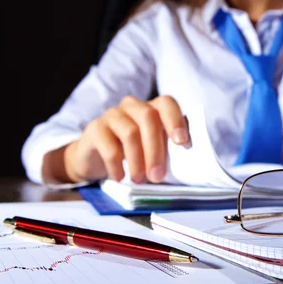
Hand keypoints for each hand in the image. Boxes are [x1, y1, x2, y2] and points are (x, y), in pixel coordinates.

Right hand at [63, 95, 188, 183]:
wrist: (95, 160)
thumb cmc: (132, 155)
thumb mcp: (152, 151)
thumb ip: (168, 150)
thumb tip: (188, 165)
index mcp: (151, 108)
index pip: (166, 103)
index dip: (176, 120)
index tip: (182, 143)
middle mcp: (132, 106)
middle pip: (148, 118)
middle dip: (156, 149)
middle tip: (157, 176)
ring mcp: (112, 115)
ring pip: (130, 132)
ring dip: (137, 160)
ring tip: (139, 180)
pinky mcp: (94, 128)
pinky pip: (109, 147)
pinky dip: (117, 165)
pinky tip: (120, 177)